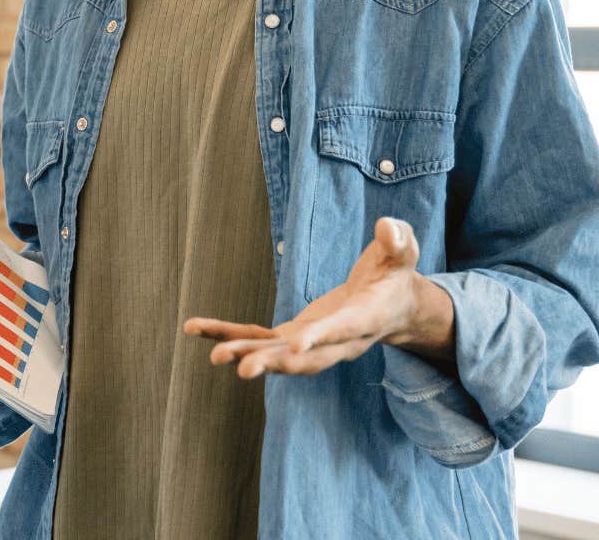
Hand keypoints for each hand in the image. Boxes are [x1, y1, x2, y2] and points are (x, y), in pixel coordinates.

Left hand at [183, 217, 452, 378]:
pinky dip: (228, 334)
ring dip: (246, 354)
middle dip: (274, 363)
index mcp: (365, 318)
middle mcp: (336, 341)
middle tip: (242, 369)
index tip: (296, 346)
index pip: (342, 330)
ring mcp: (311, 343)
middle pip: (305, 359)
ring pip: (277, 354)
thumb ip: (398, 240)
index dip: (320, 338)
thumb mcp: (403, 252)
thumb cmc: (394, 273)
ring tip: (214, 355)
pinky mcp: (292, 337)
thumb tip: (387, 228)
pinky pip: (258, 339)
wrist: (391, 305)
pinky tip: (195, 327)